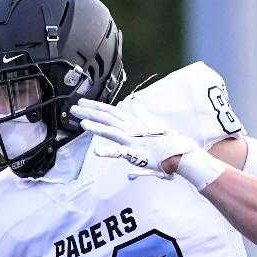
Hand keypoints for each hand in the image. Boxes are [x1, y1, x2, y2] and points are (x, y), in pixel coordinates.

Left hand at [71, 99, 198, 176]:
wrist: (183, 154)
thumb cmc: (170, 146)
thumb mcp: (153, 136)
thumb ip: (141, 131)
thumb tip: (133, 138)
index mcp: (135, 123)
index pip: (113, 112)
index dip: (97, 106)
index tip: (84, 102)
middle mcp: (133, 129)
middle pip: (108, 117)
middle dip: (90, 111)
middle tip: (74, 107)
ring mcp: (134, 141)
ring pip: (111, 131)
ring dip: (96, 126)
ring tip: (81, 122)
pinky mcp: (138, 154)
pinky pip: (121, 153)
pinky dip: (109, 152)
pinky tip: (96, 152)